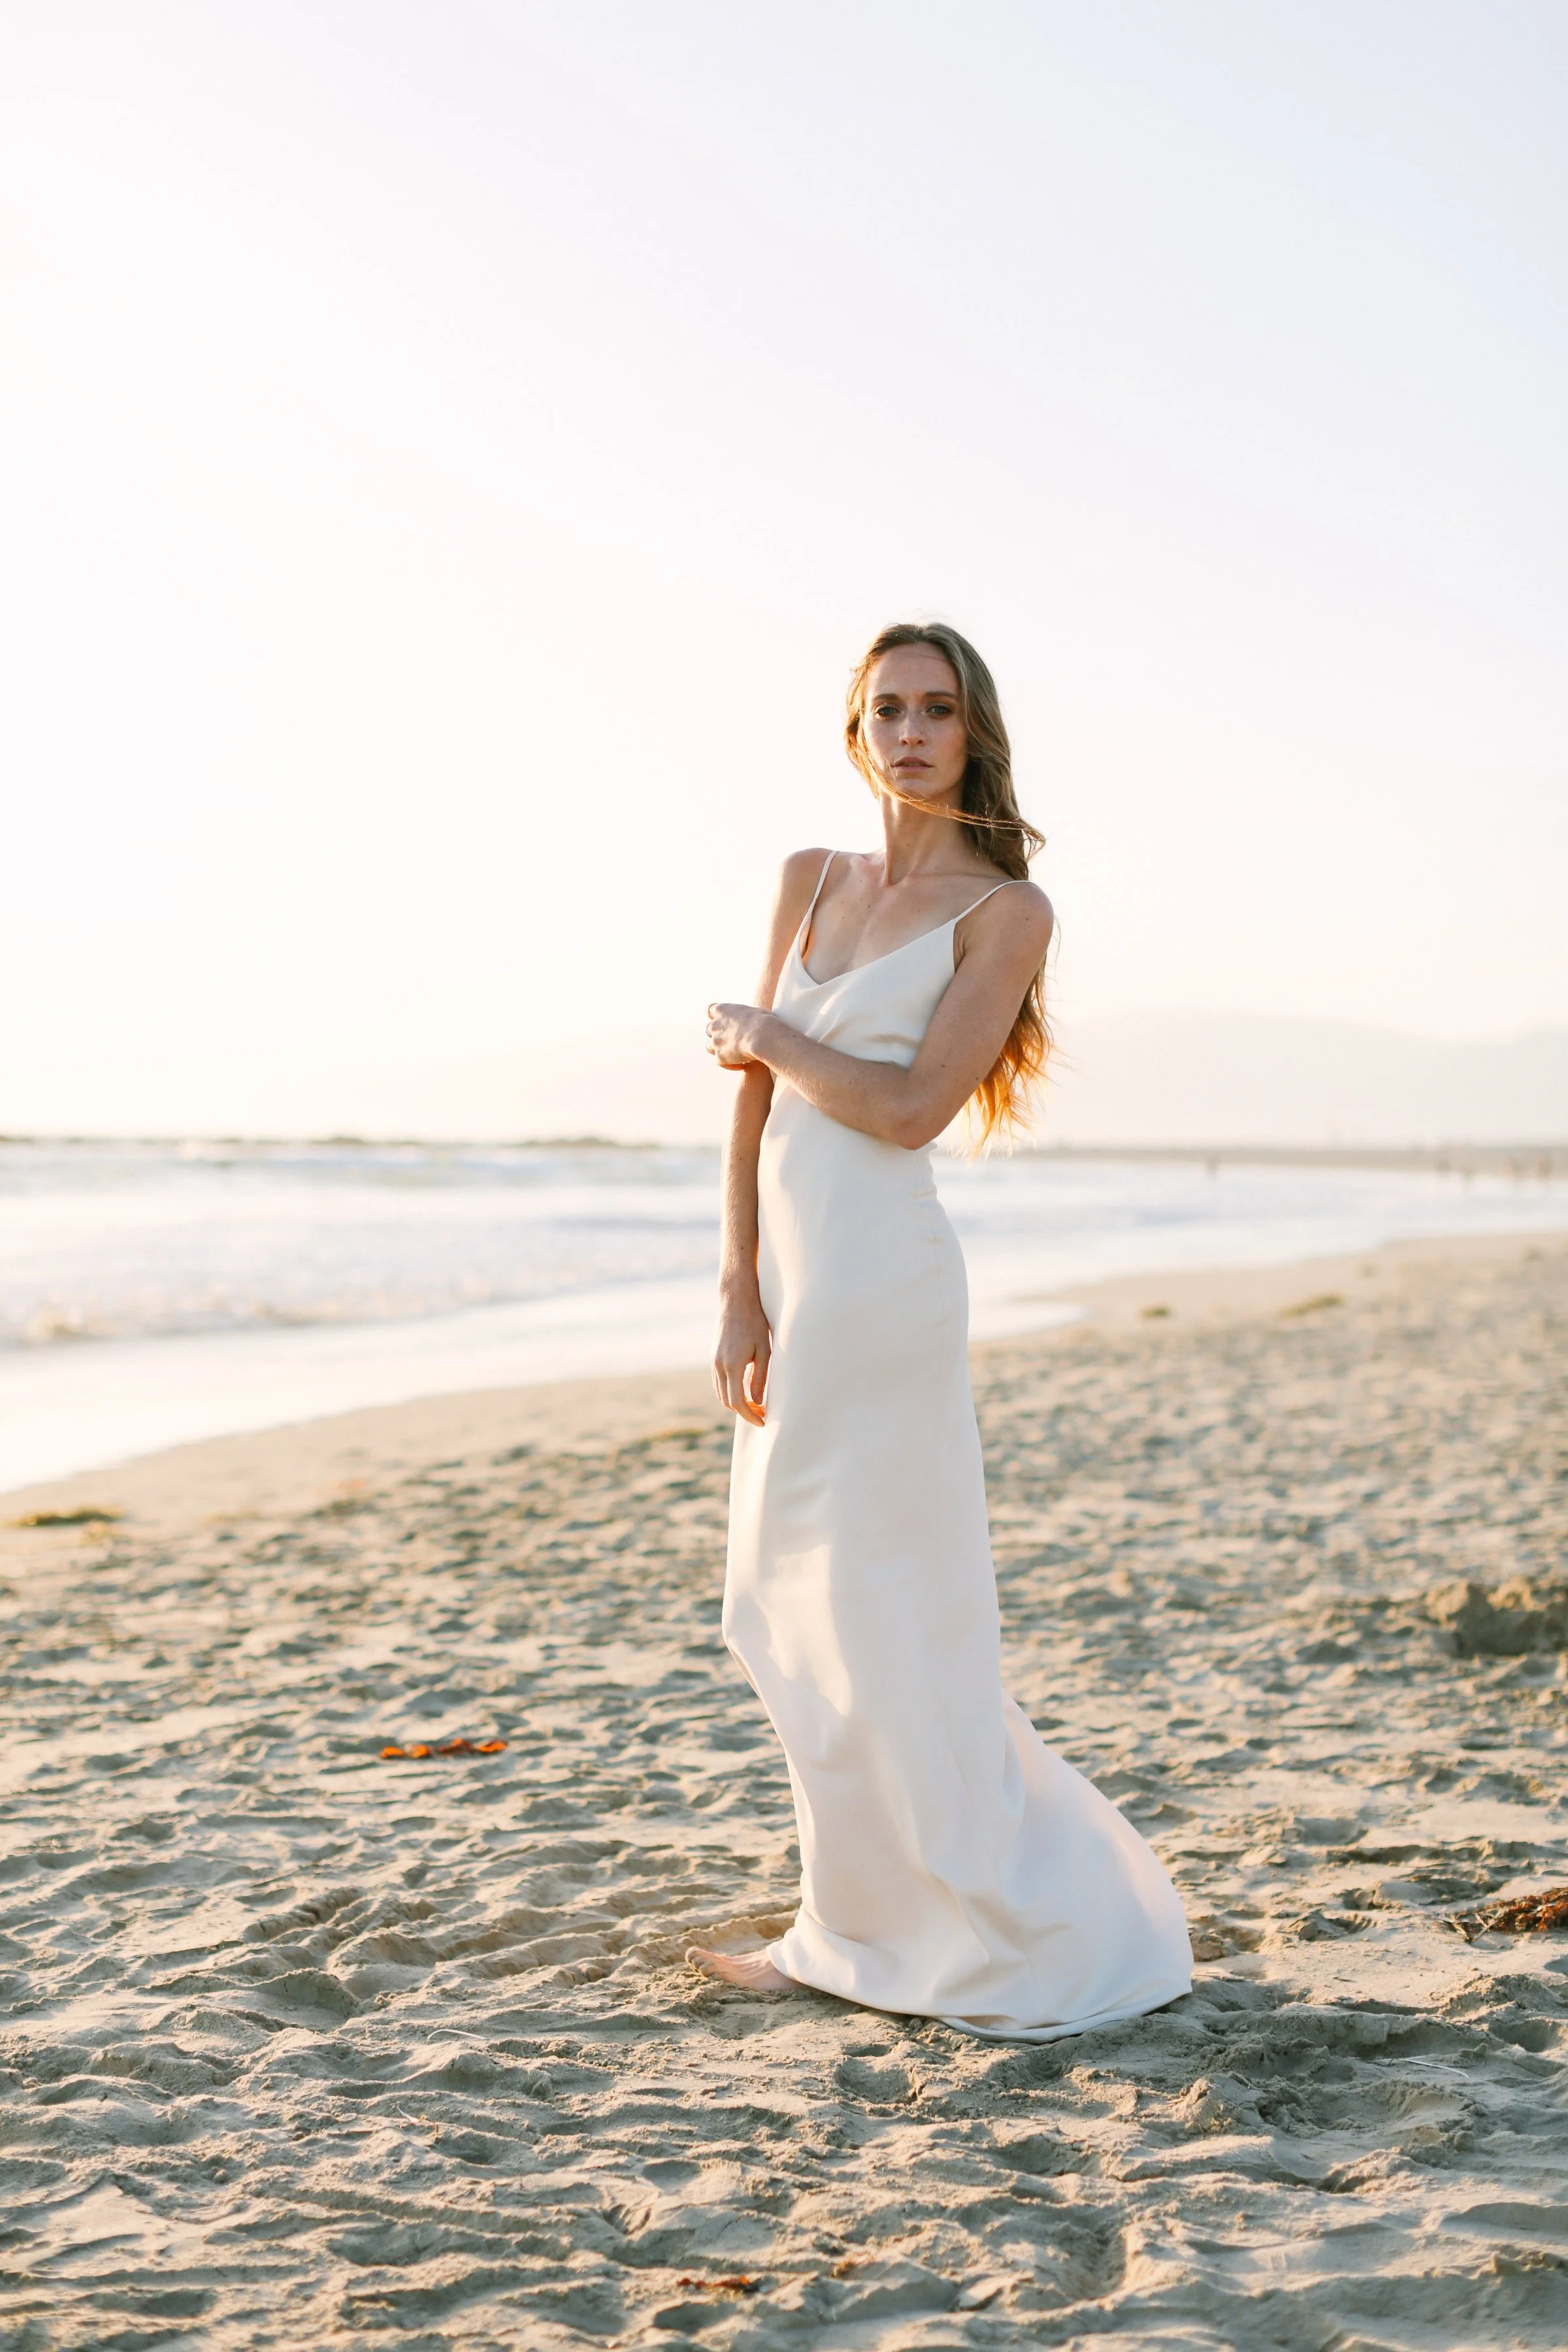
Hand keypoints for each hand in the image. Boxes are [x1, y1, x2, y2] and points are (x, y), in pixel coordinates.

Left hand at [706, 1002, 770, 1069]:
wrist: (762, 1036)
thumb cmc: (764, 1021)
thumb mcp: (756, 1011)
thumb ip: (748, 1016)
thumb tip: (755, 1019)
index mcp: (722, 1010)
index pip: (709, 1010)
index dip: (714, 1016)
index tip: (719, 1019)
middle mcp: (715, 1025)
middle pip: (709, 1029)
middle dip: (718, 1034)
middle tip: (732, 1040)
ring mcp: (715, 1042)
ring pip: (710, 1046)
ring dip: (720, 1049)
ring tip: (735, 1054)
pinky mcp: (720, 1057)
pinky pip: (721, 1062)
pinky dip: (730, 1064)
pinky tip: (744, 1066)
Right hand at [713, 1287, 771, 1425]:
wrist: (735, 1299)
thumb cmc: (755, 1321)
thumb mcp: (765, 1350)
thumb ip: (761, 1378)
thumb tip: (758, 1402)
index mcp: (732, 1365)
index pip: (737, 1402)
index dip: (750, 1416)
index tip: (763, 1421)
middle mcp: (718, 1366)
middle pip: (727, 1401)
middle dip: (744, 1412)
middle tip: (763, 1414)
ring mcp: (714, 1361)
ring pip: (721, 1393)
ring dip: (736, 1403)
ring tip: (755, 1404)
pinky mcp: (714, 1357)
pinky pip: (718, 1382)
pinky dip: (730, 1391)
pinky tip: (745, 1389)